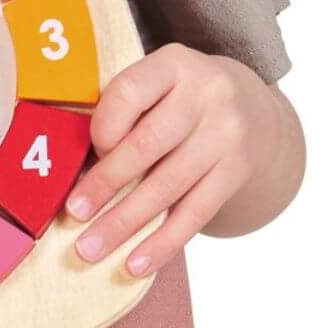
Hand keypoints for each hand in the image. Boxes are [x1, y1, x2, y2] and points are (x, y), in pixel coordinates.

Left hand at [63, 42, 283, 276]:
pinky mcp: (236, 172)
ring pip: (168, 186)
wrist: (253, 107)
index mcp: (175, 63)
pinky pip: (195, 213)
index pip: (129, 92)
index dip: (103, 125)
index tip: (89, 151)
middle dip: (105, 184)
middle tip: (73, 215)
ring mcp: (226, 135)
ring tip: (91, 248)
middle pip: (147, 146)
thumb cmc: (180, 97)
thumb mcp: (159, 82)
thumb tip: (76, 168)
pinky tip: (136, 264)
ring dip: (125, 222)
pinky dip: (162, 242)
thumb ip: (123, 111)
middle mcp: (206, 95)